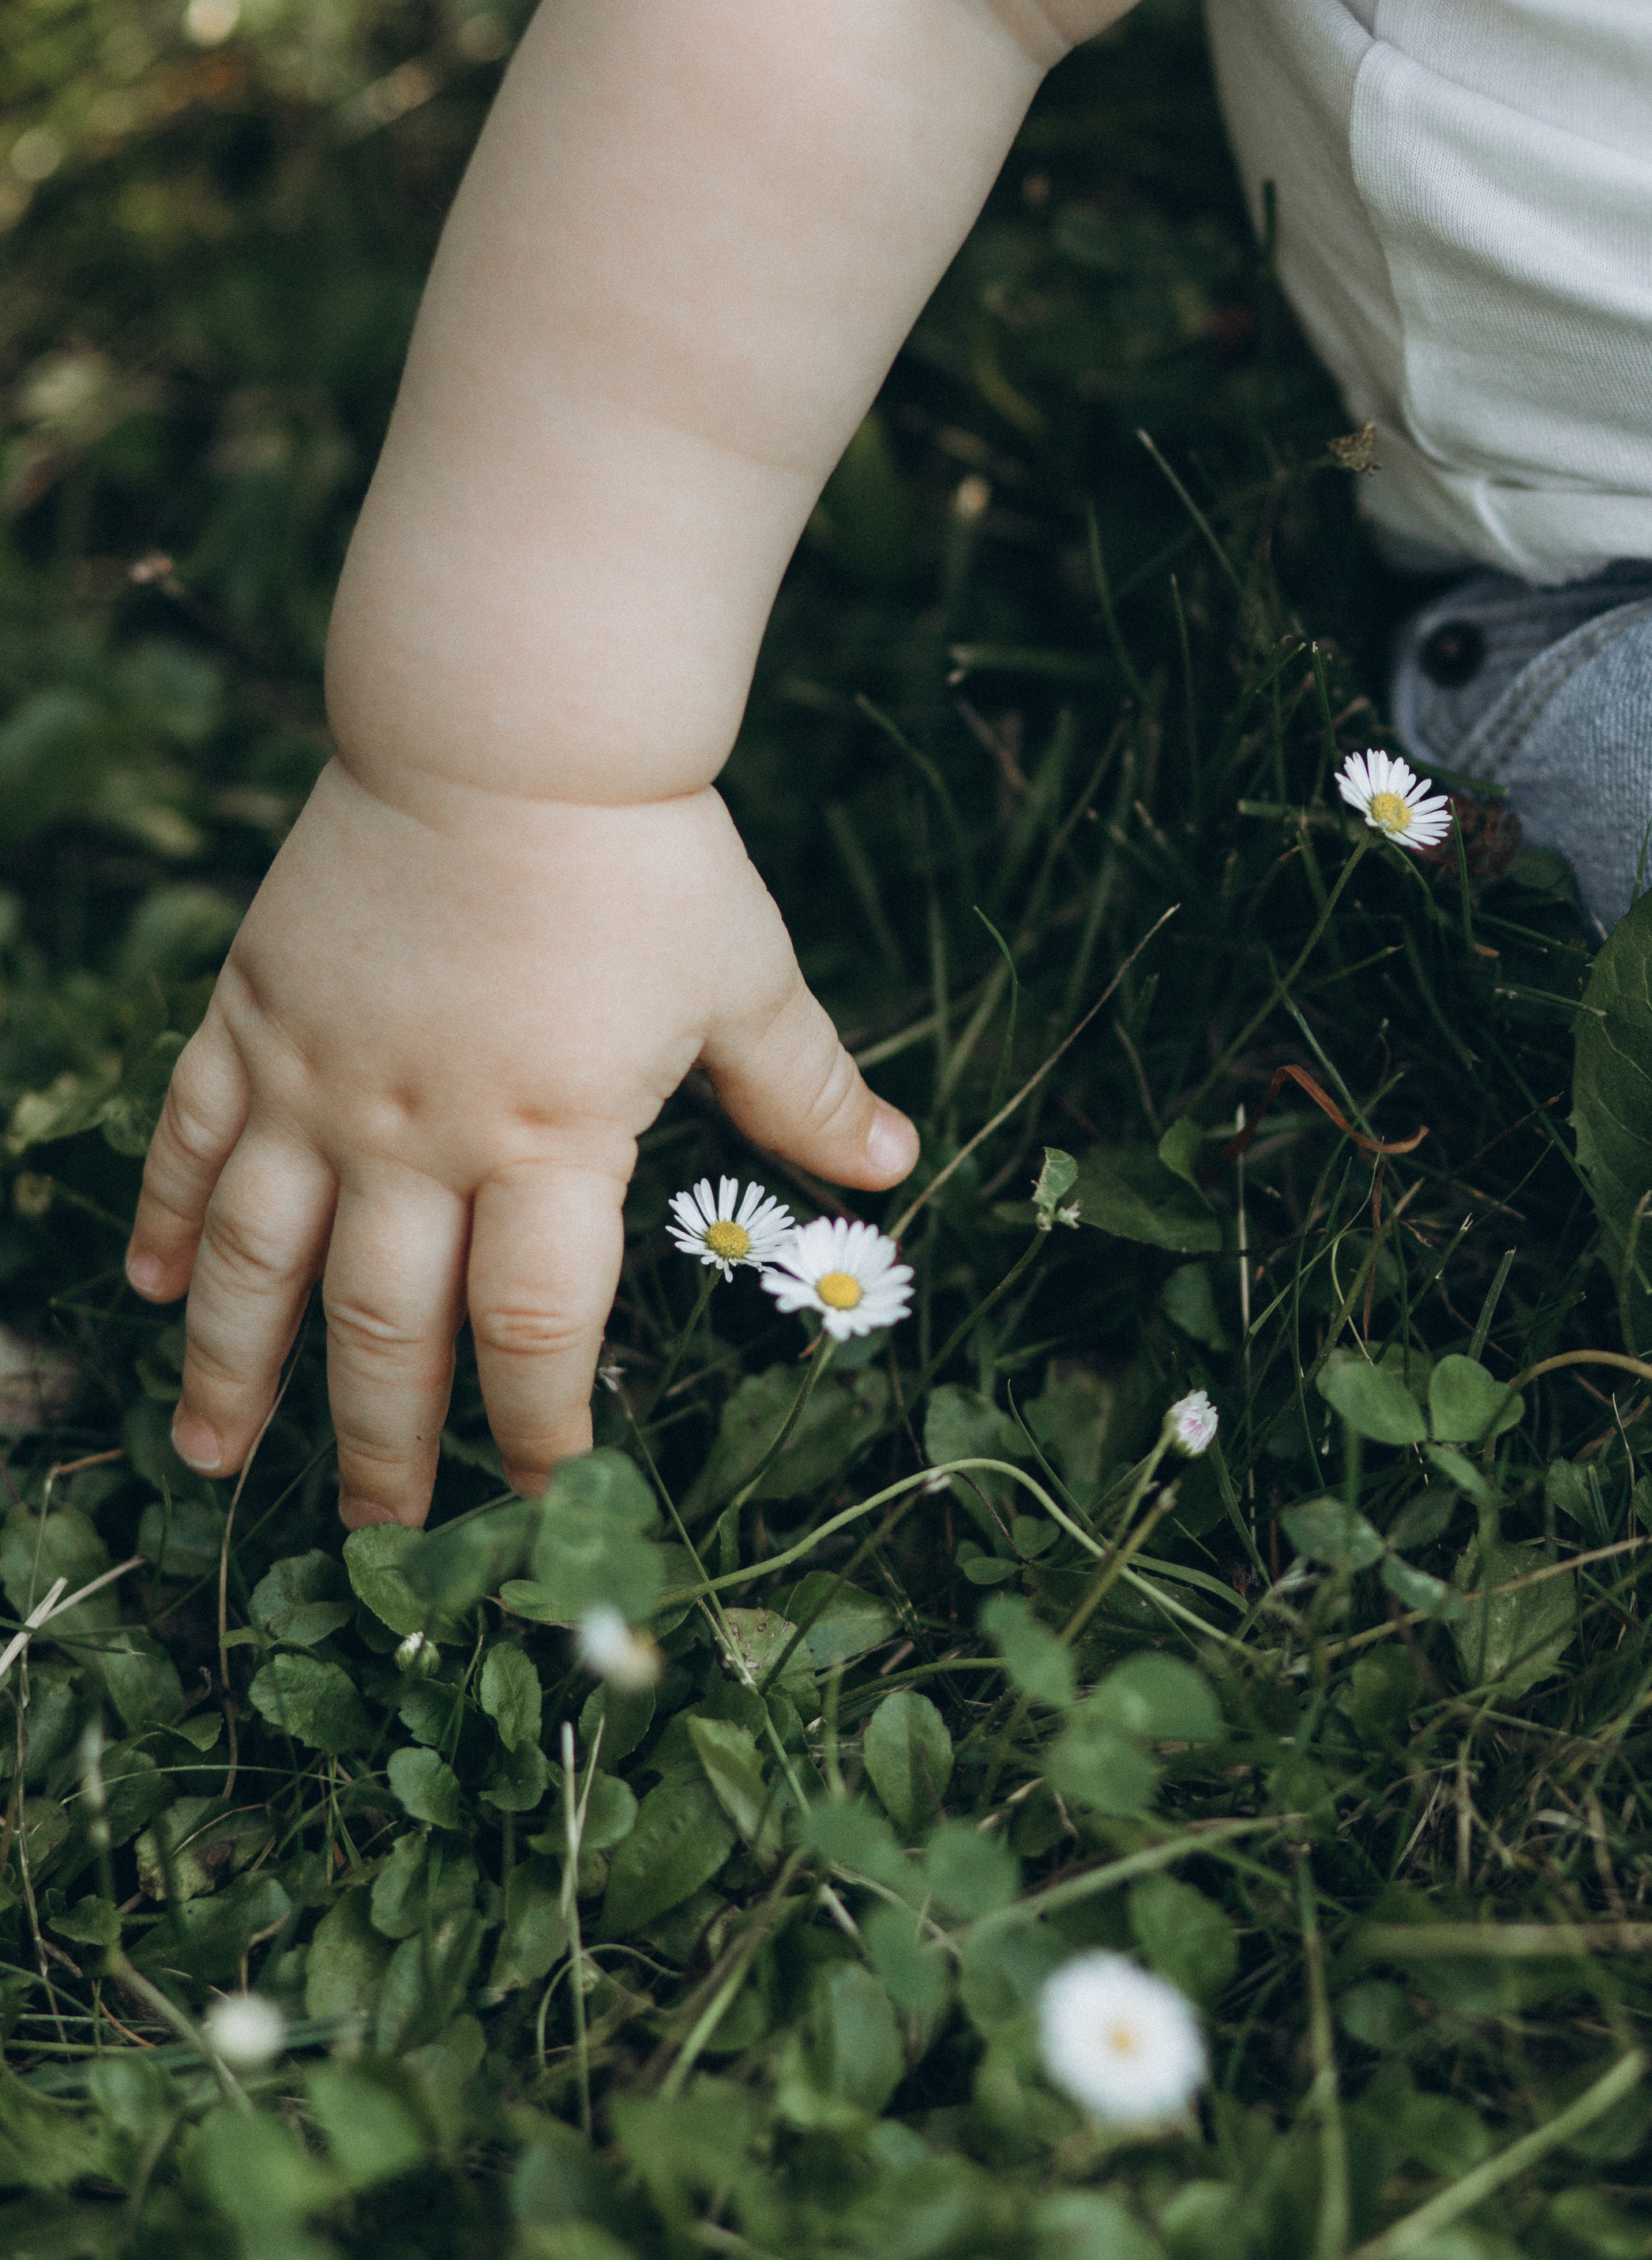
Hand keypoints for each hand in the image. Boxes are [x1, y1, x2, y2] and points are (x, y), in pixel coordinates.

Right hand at [123, 758, 915, 1526]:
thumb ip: (802, 1089)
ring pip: (258, 1259)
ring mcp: (318, 1079)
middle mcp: (418, 1135)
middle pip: (388, 1329)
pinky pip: (191, 1138)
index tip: (549, 1495)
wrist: (508, 723)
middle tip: (381, 1536)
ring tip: (214, 1458)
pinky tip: (152, 1287)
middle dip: (385, 1446)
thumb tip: (891, 1168)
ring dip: (236, 1370)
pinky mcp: (253, 1013)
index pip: (535, 1331)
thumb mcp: (742, 978)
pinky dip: (168, 1218)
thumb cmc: (639, 854)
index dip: (541, 1428)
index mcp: (550, 1141)